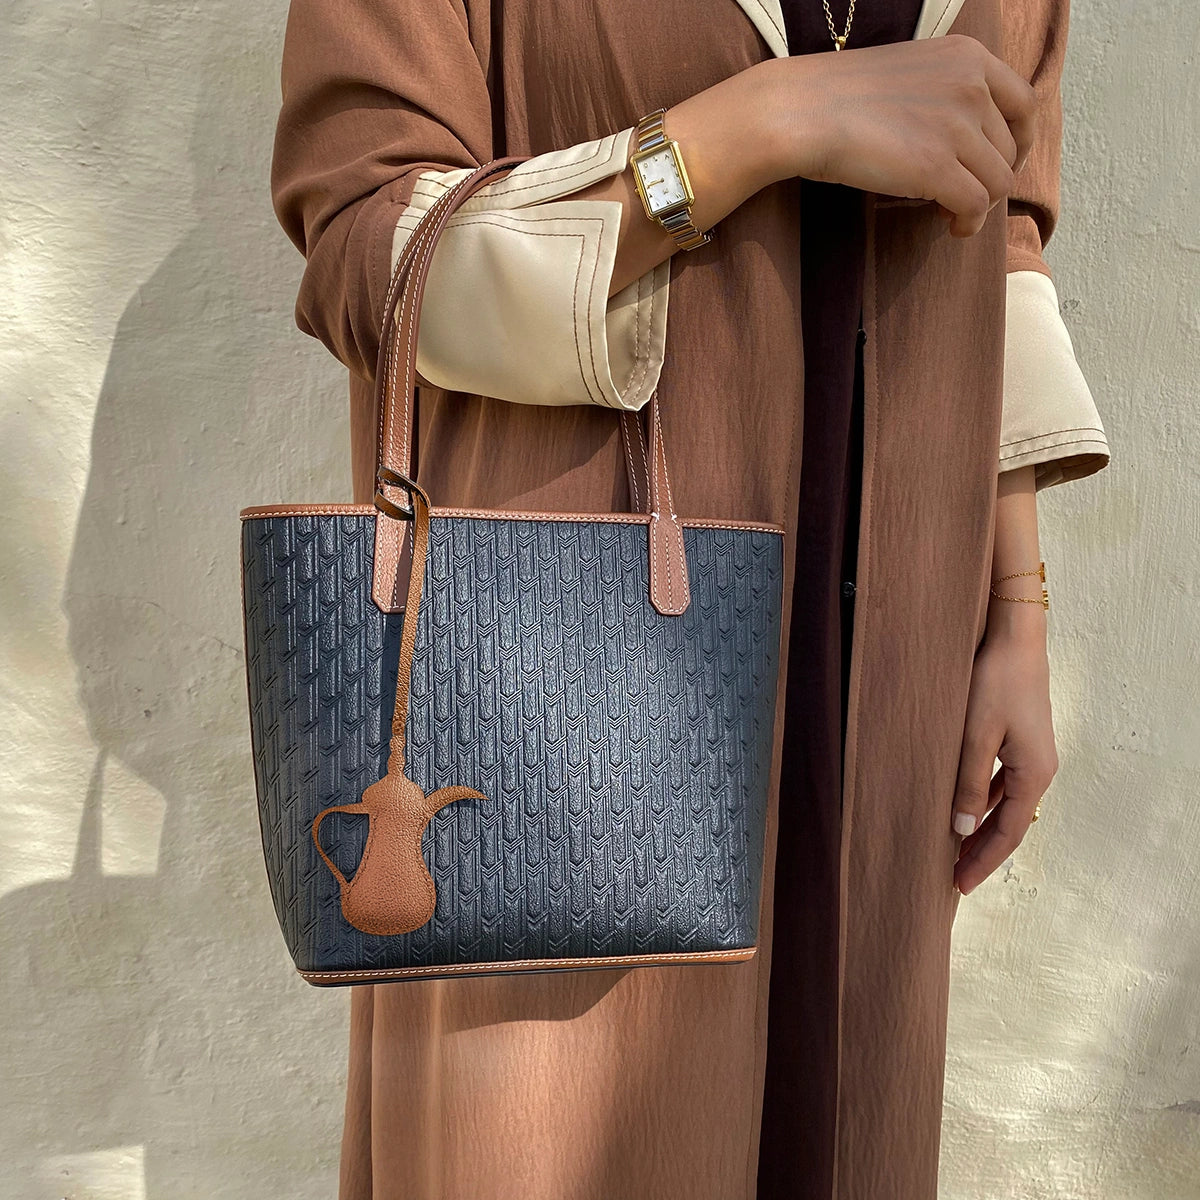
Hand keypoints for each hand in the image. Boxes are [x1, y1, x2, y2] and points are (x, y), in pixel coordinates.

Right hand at [756, 33, 1037, 236]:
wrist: (801, 111)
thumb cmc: (837, 98)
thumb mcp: (908, 74)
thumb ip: (944, 94)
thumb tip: (963, 143)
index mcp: (968, 57)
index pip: (1026, 103)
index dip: (1020, 142)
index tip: (1001, 162)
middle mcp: (972, 86)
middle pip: (1010, 149)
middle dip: (992, 179)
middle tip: (963, 196)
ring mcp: (957, 126)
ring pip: (998, 182)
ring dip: (979, 206)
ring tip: (952, 215)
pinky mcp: (937, 166)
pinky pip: (975, 205)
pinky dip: (968, 223)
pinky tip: (950, 227)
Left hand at [950, 620, 1057, 894]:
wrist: (1014, 640)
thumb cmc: (995, 683)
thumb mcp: (975, 736)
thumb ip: (968, 783)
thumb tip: (962, 828)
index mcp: (1034, 775)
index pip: (1008, 833)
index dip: (984, 862)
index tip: (959, 885)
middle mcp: (1040, 771)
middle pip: (1010, 824)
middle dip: (982, 852)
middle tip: (953, 878)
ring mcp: (1032, 756)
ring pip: (1005, 805)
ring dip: (982, 828)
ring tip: (955, 850)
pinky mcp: (1021, 742)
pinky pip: (1002, 784)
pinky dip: (984, 802)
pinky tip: (964, 808)